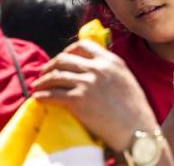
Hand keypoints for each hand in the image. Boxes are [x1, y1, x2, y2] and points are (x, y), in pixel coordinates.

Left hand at [32, 40, 159, 152]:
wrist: (135, 129)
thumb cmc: (134, 108)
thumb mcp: (125, 78)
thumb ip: (109, 69)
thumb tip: (92, 67)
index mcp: (110, 60)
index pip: (83, 45)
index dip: (68, 51)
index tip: (62, 59)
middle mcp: (97, 68)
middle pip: (64, 59)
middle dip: (51, 65)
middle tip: (45, 73)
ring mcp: (87, 83)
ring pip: (56, 75)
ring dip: (43, 81)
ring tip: (38, 86)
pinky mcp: (78, 100)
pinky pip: (53, 94)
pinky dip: (43, 96)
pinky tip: (39, 99)